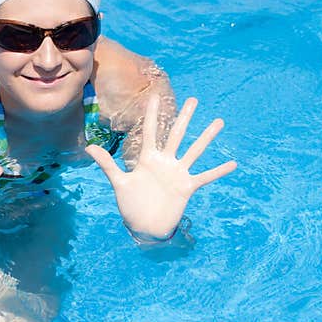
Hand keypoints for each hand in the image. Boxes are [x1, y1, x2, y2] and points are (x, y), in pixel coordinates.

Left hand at [85, 94, 236, 239]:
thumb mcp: (118, 183)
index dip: (153, 115)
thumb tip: (89, 147)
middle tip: (194, 99)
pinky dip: (218, 171)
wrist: (144, 226)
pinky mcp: (187, 187)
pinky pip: (205, 177)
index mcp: (147, 159)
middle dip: (185, 118)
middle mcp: (165, 162)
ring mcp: (177, 173)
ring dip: (207, 138)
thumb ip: (107, 164)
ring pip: (195, 151)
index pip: (151, 132)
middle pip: (177, 135)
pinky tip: (233, 164)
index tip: (156, 96)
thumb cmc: (130, 204)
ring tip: (219, 122)